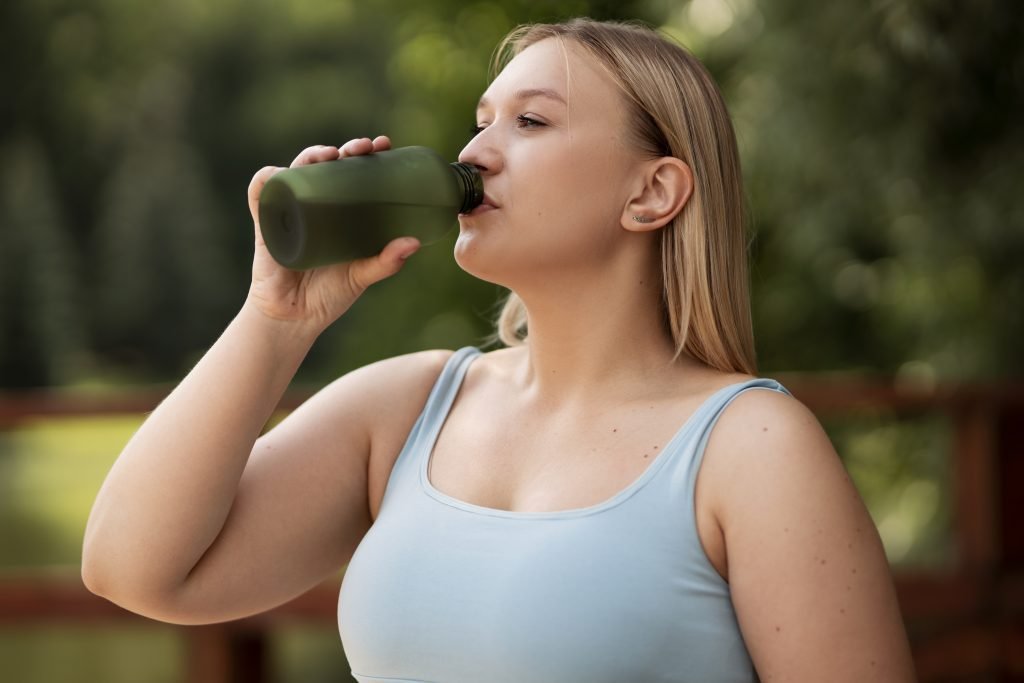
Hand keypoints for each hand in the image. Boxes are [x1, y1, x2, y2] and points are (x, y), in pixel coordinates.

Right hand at [245, 136, 420, 332]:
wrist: (295, 319)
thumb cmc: (328, 296)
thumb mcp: (361, 276)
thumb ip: (386, 262)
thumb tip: (413, 242)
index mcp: (339, 213)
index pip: (352, 173)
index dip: (366, 156)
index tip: (383, 146)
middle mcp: (314, 206)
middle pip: (326, 165)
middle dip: (345, 149)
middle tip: (362, 148)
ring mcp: (289, 211)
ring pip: (296, 170)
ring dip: (310, 155)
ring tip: (329, 156)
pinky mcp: (265, 224)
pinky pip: (259, 194)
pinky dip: (266, 179)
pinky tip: (279, 173)